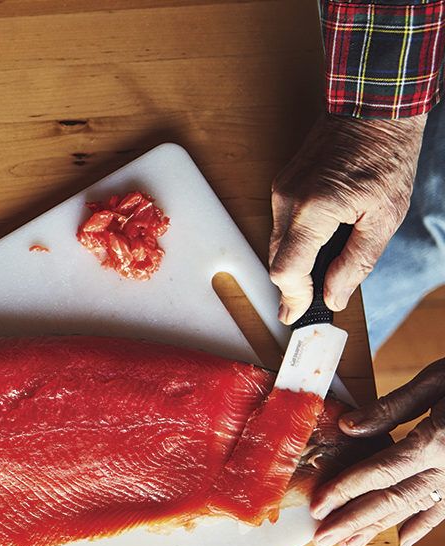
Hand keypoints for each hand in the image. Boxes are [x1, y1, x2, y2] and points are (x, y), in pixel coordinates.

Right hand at [270, 113, 425, 323]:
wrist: (372, 109)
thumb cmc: (386, 156)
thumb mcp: (385, 216)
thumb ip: (357, 261)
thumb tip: (334, 295)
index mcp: (314, 209)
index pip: (287, 269)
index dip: (292, 297)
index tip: (296, 317)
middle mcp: (287, 200)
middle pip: (278, 260)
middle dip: (294, 284)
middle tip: (313, 302)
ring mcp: (280, 190)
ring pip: (278, 244)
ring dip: (297, 261)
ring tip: (323, 270)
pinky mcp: (281, 184)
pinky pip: (282, 225)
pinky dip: (297, 241)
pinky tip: (321, 241)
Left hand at [310, 359, 444, 545]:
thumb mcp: (436, 380)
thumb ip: (391, 407)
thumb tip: (348, 427)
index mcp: (435, 441)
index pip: (380, 471)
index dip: (346, 490)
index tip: (319, 506)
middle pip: (393, 499)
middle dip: (355, 521)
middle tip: (323, 540)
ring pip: (415, 509)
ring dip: (380, 528)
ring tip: (349, 545)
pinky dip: (423, 526)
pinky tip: (403, 541)